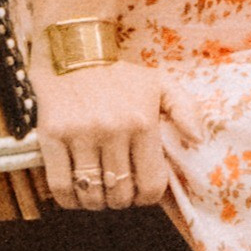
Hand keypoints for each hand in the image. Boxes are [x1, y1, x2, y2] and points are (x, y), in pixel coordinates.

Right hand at [31, 52, 173, 216]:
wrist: (72, 48)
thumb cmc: (117, 74)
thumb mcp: (159, 83)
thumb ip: (185, 109)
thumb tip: (198, 140)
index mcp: (142, 121)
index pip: (150, 184)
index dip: (147, 197)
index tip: (140, 191)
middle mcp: (112, 130)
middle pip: (120, 194)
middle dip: (122, 199)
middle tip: (118, 190)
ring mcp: (80, 133)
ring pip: (92, 194)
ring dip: (97, 201)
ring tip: (98, 191)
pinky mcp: (51, 135)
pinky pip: (61, 186)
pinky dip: (69, 199)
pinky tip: (76, 193)